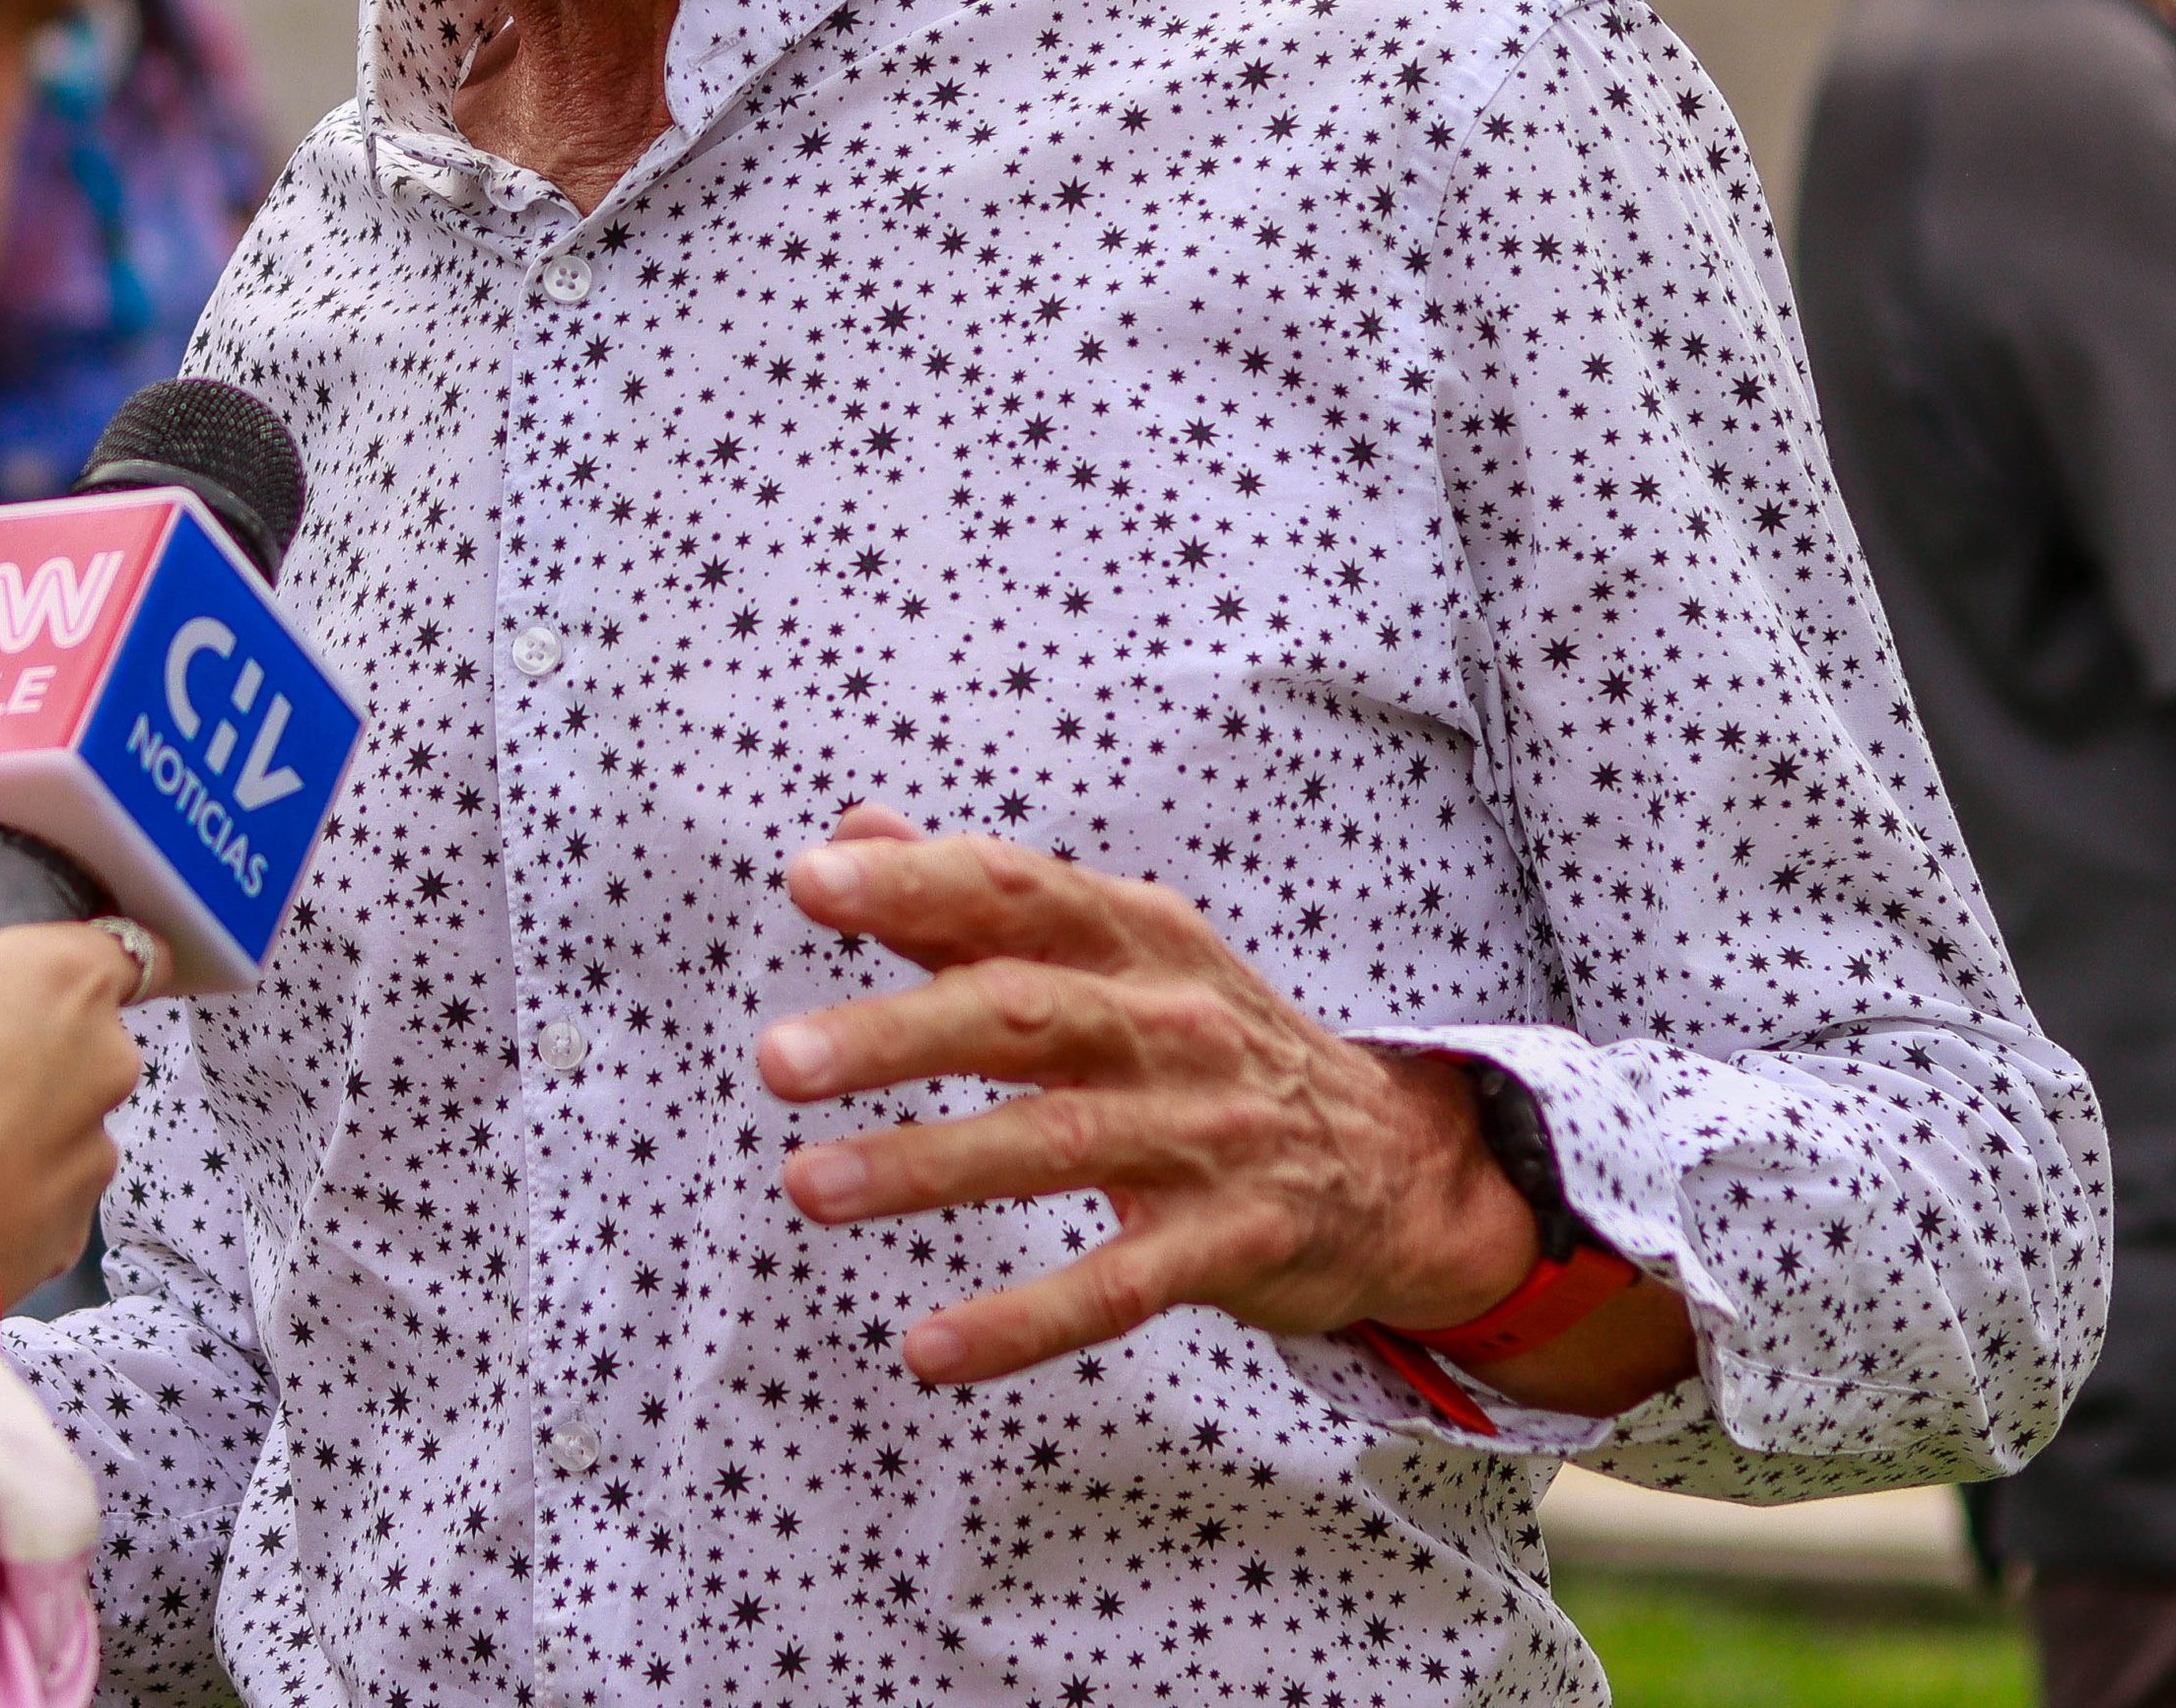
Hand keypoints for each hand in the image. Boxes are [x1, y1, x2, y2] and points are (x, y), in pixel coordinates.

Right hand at [0, 906, 144, 1308]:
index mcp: (65, 976)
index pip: (129, 946)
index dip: (86, 955)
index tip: (38, 973)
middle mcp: (108, 1056)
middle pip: (89, 1032)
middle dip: (35, 1040)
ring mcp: (99, 1145)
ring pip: (70, 1113)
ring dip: (25, 1116)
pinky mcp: (79, 1223)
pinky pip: (50, 1186)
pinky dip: (14, 1185)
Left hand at [753, 804, 1537, 1387]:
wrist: (1399, 1162)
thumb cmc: (1208, 1041)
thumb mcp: (1117, 947)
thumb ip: (974, 898)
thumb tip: (850, 826)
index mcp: (1132, 935)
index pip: (1015, 890)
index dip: (914, 881)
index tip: (809, 882)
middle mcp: (1169, 1022)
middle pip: (1021, 1013)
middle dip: (895, 1034)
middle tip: (777, 1059)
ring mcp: (1205, 1135)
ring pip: (1054, 1144)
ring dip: (926, 1165)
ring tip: (807, 1186)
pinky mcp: (1231, 1243)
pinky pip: (1115, 1287)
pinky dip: (1021, 1320)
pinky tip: (928, 1349)